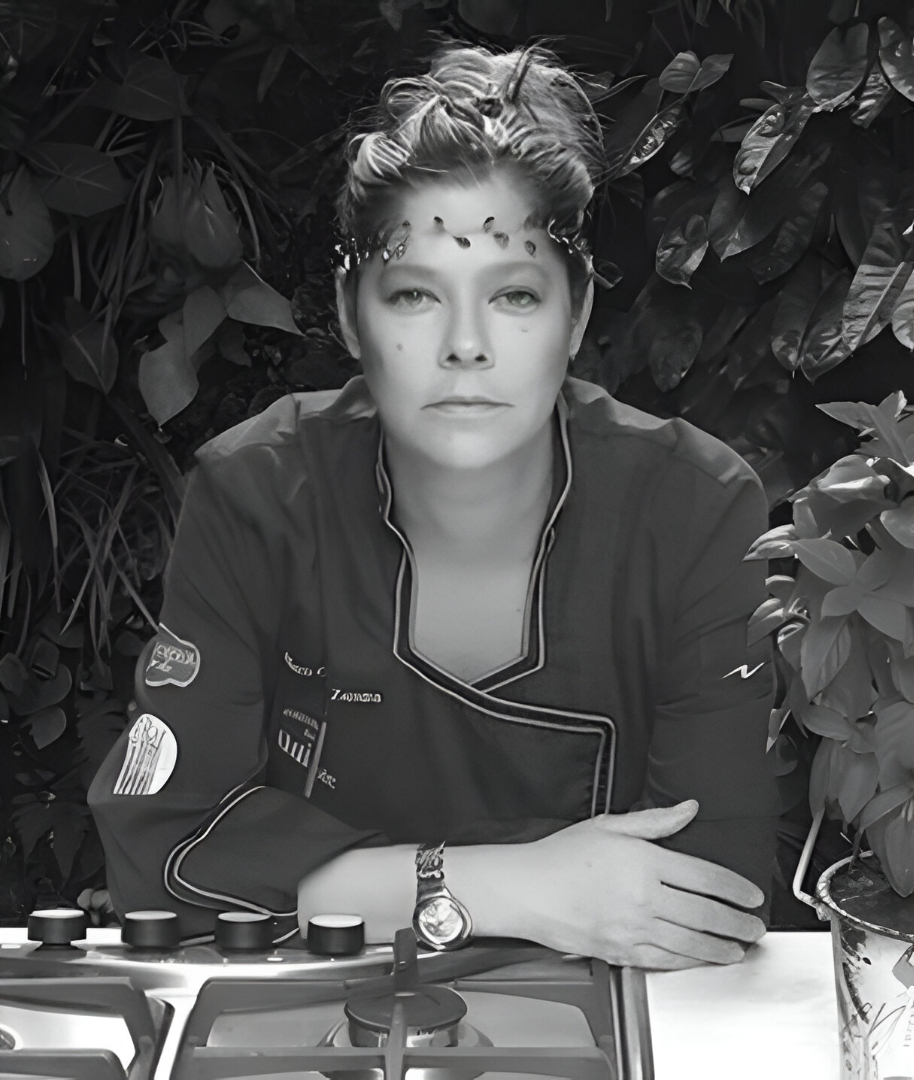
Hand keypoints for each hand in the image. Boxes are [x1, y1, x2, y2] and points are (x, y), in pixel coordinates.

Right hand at [511, 800, 765, 969]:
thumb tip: (688, 809)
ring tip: (738, 949)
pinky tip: (700, 960)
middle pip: (706, 915)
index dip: (736, 889)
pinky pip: (663, 960)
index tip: (751, 895)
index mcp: (644, 862)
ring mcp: (632, 928)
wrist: (527, 889)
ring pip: (690, 944)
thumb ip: (655, 820)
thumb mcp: (609, 825)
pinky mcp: (619, 952)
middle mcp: (643, 898)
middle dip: (738, 923)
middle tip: (755, 926)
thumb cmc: (561, 856)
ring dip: (721, 949)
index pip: (706, 877)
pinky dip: (688, 962)